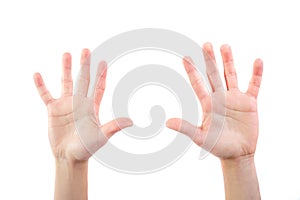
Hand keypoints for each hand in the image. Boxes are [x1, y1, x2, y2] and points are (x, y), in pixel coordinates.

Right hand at [34, 49, 132, 162]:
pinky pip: (45, 94)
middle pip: (83, 79)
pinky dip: (41, 85)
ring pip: (66, 82)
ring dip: (66, 68)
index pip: (98, 86)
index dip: (101, 74)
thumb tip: (132, 121)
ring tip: (67, 54)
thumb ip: (114, 127)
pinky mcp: (53, 110)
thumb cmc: (87, 148)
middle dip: (85, 65)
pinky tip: (37, 74)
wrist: (70, 157)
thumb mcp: (101, 136)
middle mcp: (80, 102)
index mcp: (92, 106)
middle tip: (86, 50)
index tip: (103, 62)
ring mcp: (66, 105)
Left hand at [166, 43, 262, 159]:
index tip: (185, 57)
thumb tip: (167, 122)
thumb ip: (186, 128)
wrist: (237, 154)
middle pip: (214, 74)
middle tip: (206, 44)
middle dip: (210, 60)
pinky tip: (257, 61)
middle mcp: (220, 97)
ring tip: (225, 46)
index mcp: (208, 104)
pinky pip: (254, 85)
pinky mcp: (249, 102)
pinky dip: (256, 74)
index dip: (192, 70)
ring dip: (229, 61)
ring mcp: (235, 98)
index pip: (198, 83)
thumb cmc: (218, 146)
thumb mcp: (201, 137)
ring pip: (231, 75)